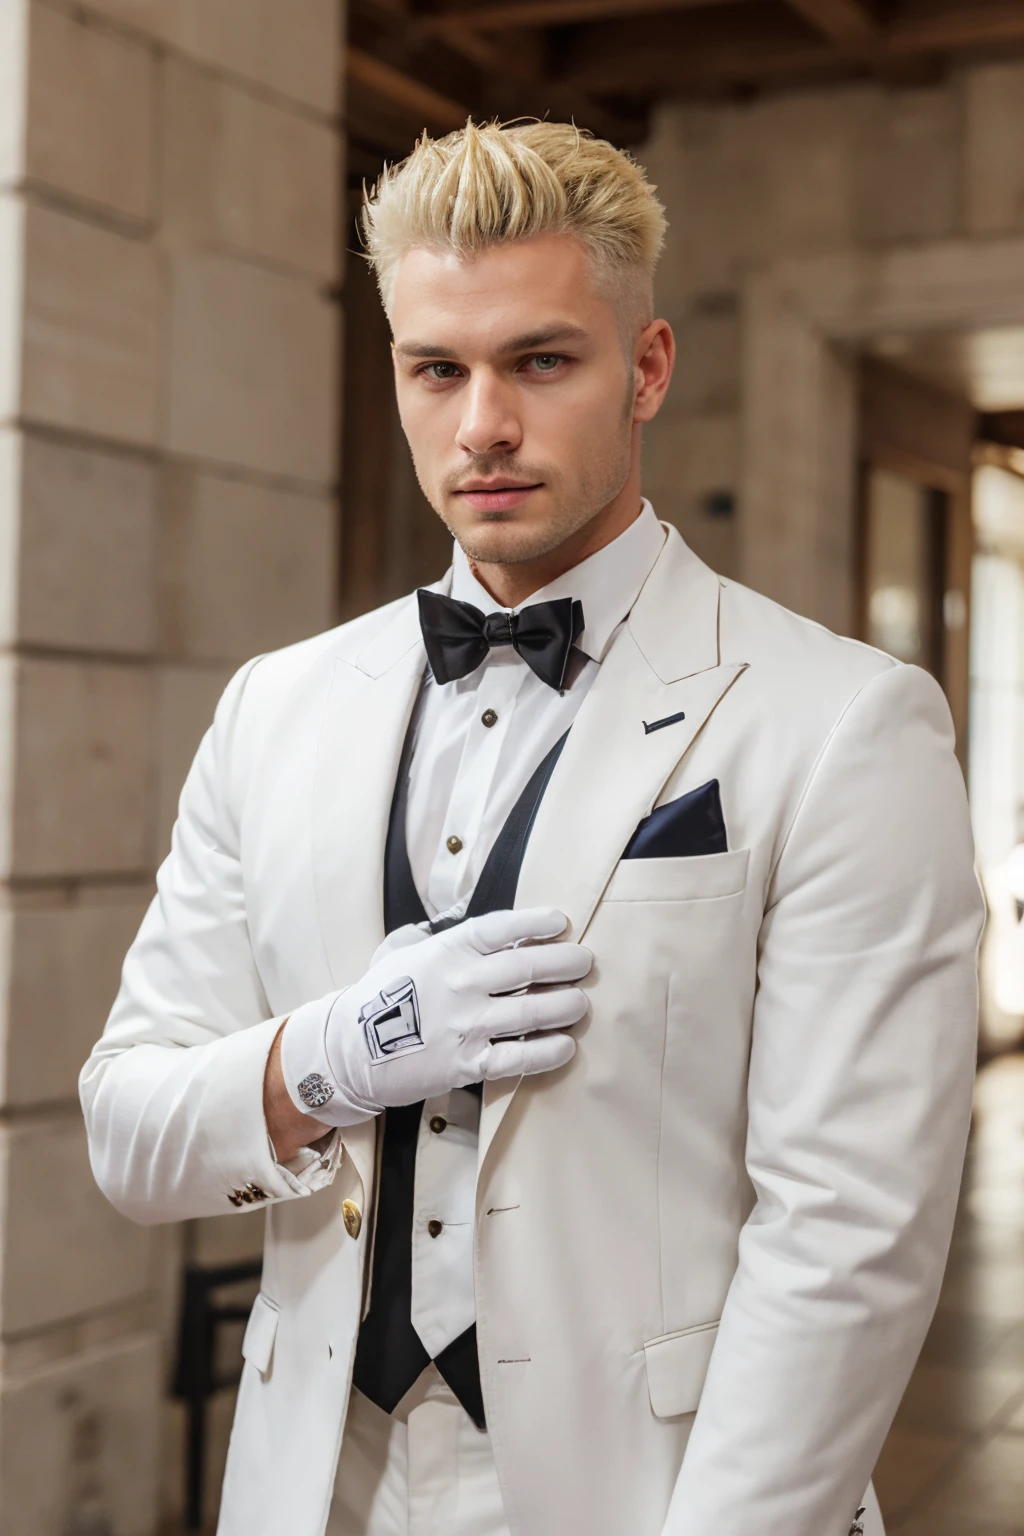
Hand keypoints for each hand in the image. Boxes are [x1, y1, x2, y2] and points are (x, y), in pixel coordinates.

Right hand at [279, 907, 589, 1126]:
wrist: (348, 1052)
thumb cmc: (376, 998)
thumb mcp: (400, 951)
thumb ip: (435, 935)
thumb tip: (467, 924)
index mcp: (446, 950)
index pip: (502, 928)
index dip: (537, 922)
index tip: (562, 921)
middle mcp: (460, 983)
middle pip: (528, 966)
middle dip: (565, 962)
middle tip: (585, 962)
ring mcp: (465, 1025)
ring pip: (532, 1011)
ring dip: (566, 1005)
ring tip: (582, 1003)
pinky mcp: (466, 1064)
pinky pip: (519, 1057)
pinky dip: (548, 1052)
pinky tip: (566, 1045)